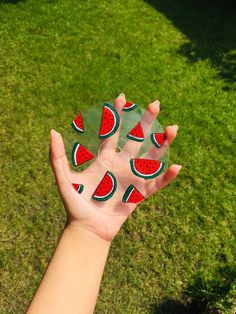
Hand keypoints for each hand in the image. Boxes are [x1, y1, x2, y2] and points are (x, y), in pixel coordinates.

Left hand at [50, 94, 180, 241]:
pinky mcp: (139, 194)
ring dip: (162, 144)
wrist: (87, 228)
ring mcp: (131, 178)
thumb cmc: (75, 204)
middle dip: (146, 121)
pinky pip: (156, 184)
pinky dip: (166, 177)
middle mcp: (121, 165)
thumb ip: (57, 156)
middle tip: (156, 104)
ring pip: (151, 157)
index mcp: (105, 159)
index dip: (117, 115)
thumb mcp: (63, 178)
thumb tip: (52, 131)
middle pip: (137, 139)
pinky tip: (176, 166)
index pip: (113, 132)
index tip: (121, 97)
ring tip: (173, 129)